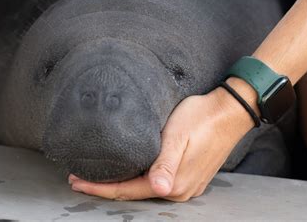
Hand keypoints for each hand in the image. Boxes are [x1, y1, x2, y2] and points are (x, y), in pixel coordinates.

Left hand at [69, 80, 254, 201]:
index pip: (128, 191)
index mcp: (173, 183)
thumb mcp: (178, 137)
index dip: (100, 188)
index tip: (76, 182)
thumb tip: (159, 189)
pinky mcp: (192, 176)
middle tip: (80, 178)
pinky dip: (140, 179)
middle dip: (107, 187)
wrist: (230, 111)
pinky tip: (131, 170)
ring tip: (101, 175)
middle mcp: (180, 189)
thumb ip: (166, 163)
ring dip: (123, 183)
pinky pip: (160, 183)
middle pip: (135, 194)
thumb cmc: (201, 118)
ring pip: (147, 189)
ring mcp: (188, 185)